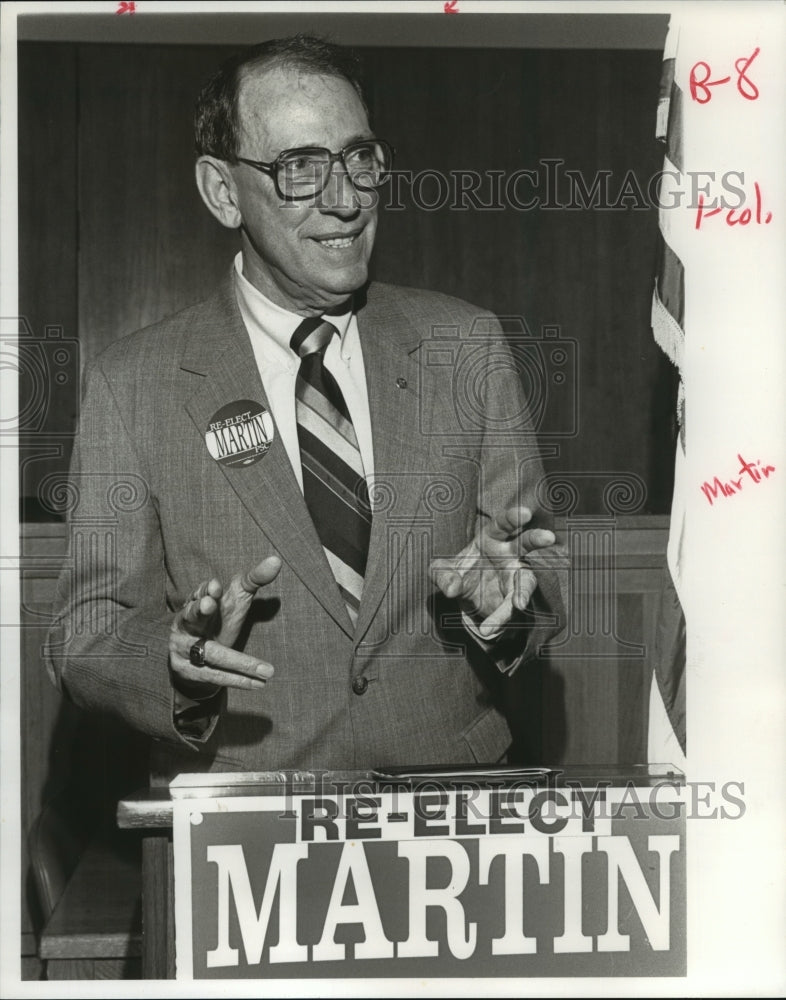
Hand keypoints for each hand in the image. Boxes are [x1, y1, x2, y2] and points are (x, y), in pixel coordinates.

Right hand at [169, 555, 281, 690]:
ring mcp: (184, 649)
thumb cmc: (219, 618)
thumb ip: (253, 579)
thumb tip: (277, 560)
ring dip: (236, 661)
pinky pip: (215, 676)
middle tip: (209, 604)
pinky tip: (259, 683)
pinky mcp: (188, 672)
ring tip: (262, 668)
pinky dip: (239, 680)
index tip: (215, 586)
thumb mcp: (235, 597)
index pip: (198, 594)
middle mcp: (185, 624)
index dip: (205, 591)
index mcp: (196, 603)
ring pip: (210, 654)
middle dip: (199, 610)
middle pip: (191, 617)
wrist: (193, 655)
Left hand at [430, 506, 555, 637]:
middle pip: (527, 543)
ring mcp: (516, 575)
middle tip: (548, 537)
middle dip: (537, 539)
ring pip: (525, 581)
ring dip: (523, 592)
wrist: (468, 598)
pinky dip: (502, 618)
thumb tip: (451, 588)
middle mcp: (510, 553)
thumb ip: (442, 575)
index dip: (514, 517)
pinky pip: (512, 607)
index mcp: (492, 537)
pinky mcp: (515, 598)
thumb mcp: (442, 572)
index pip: (504, 523)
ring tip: (518, 605)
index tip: (525, 513)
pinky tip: (489, 629)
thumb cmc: (457, 573)